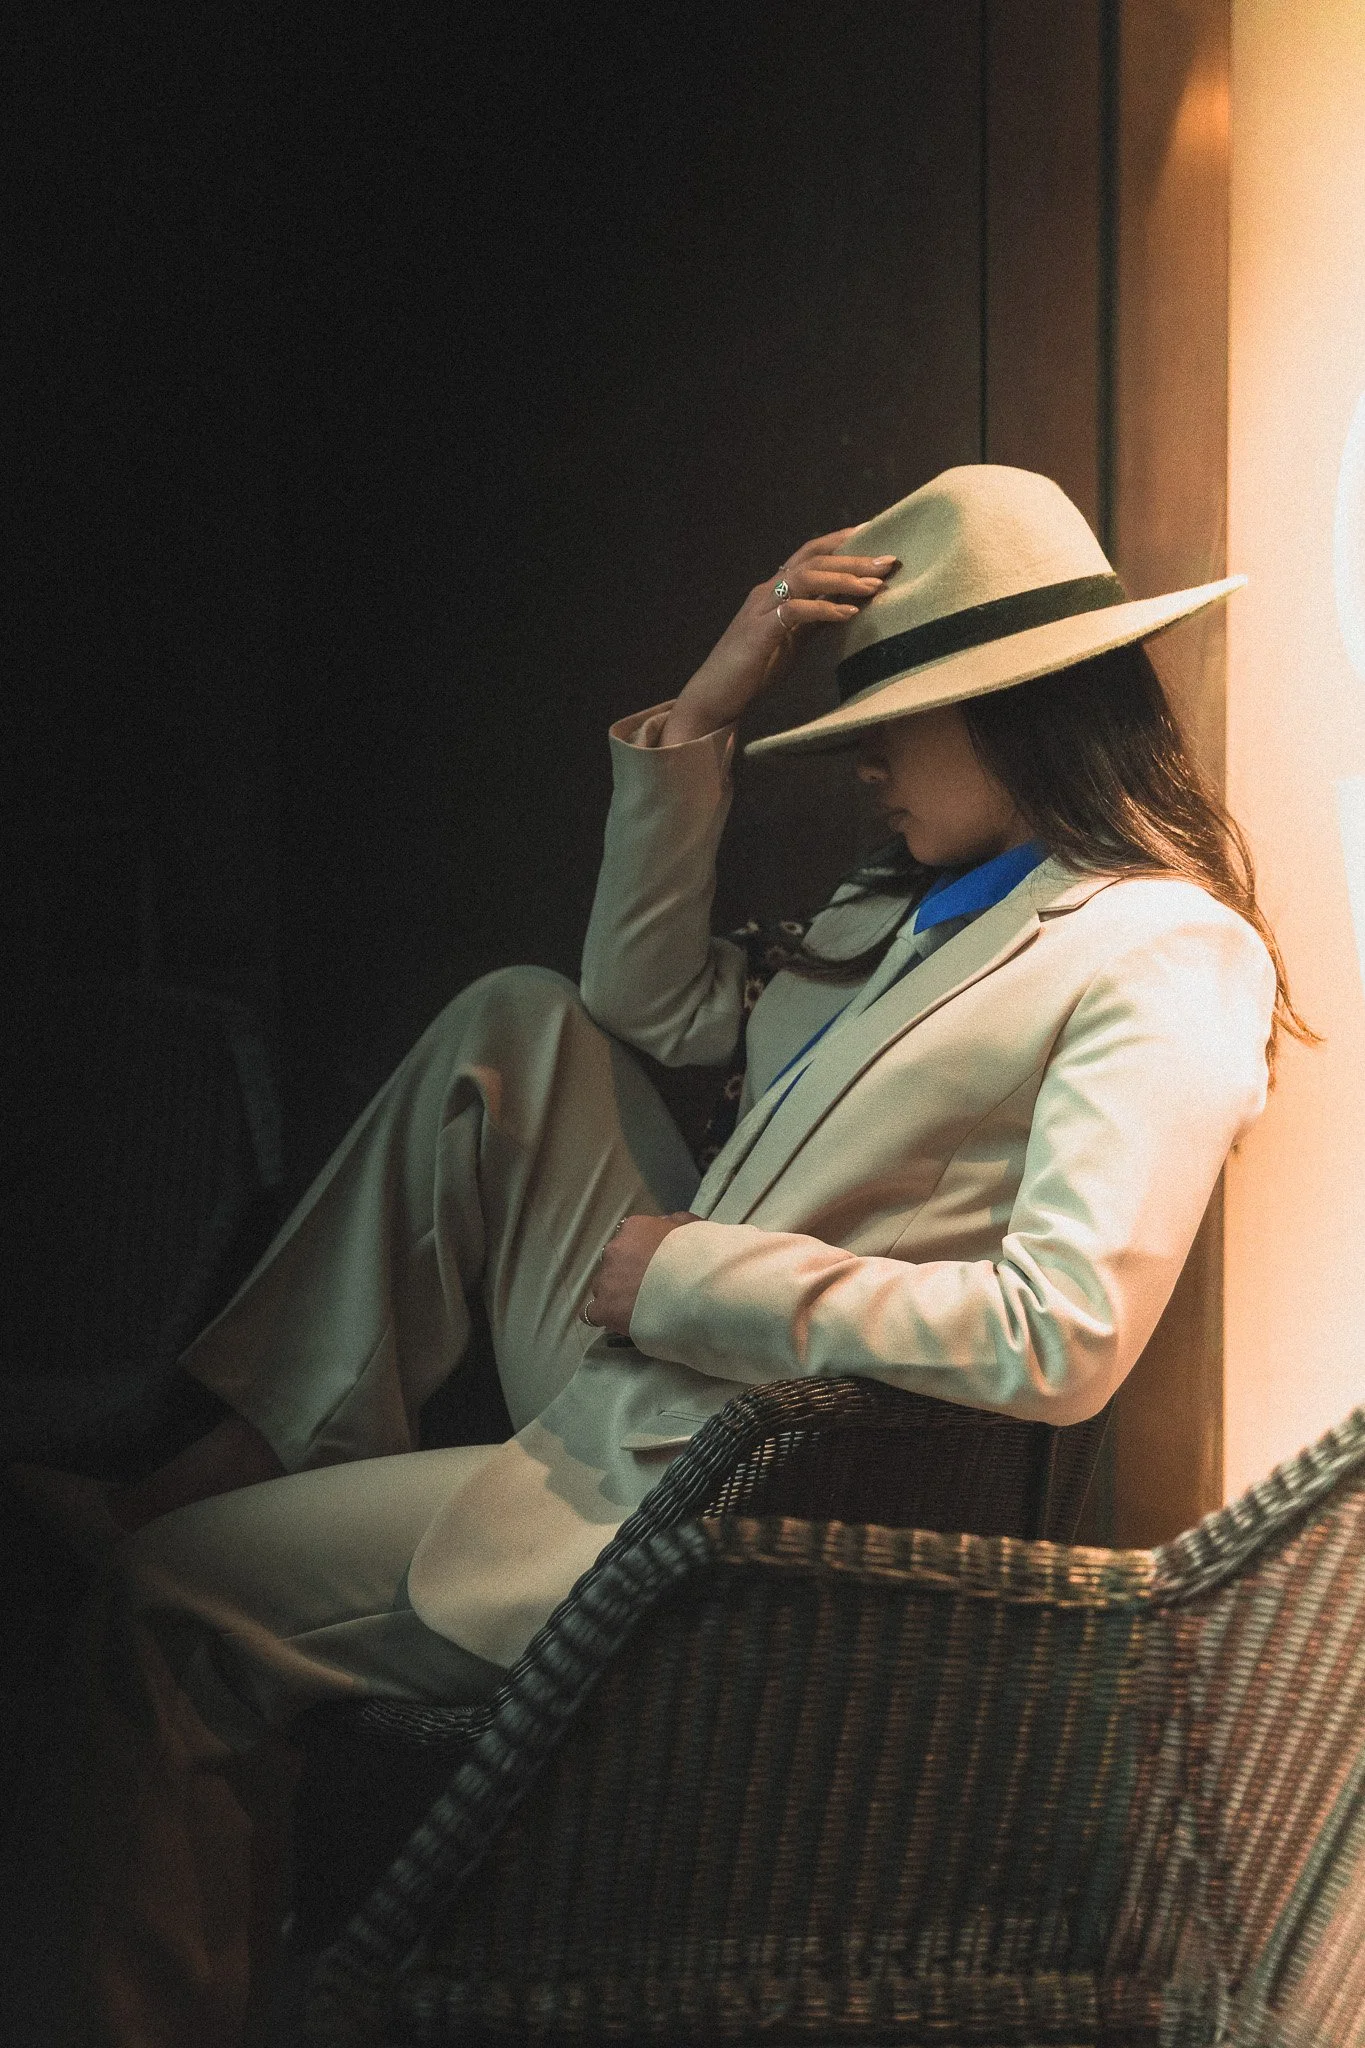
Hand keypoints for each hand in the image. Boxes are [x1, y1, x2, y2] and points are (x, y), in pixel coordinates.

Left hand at [582, 1212, 698, 1337]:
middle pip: (614, 1263)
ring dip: (616, 1295)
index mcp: (634, 1228)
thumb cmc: (700, 1255)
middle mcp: (614, 1250)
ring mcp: (606, 1280)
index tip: (654, 1268)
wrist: (698, 1287)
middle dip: (626, 1275)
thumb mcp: (692, 1227)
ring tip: (638, 1308)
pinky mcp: (605, 1308)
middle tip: (648, 1289)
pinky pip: (594, 1313)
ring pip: (604, 1287)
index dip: (640, 1256)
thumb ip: (675, 1224)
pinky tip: (620, 1322)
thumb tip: (666, 1223)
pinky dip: (606, 1317)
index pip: (628, 1239)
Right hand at [659, 529, 899, 744]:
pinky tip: (848, 613)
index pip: (812, 553)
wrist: (715, 696)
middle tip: (888, 562)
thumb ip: (815, 620)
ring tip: (874, 586)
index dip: (843, 542)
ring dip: (843, 579)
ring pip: (806, 577)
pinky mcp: (759, 631)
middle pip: (813, 558)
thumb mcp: (793, 640)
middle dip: (853, 558)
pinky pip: (796, 611)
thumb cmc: (754, 669)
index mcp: (776, 589)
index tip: (877, 536)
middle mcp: (767, 590)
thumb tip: (849, 605)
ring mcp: (761, 608)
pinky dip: (825, 609)